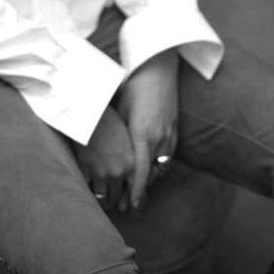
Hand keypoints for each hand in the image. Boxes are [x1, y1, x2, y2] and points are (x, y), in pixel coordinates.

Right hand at [73, 106, 134, 210]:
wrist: (92, 113)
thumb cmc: (111, 122)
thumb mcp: (128, 139)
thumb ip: (132, 158)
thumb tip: (132, 172)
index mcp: (132, 164)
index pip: (134, 190)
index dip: (132, 200)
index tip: (129, 205)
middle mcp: (119, 172)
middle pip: (118, 197)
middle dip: (115, 201)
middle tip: (113, 202)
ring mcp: (101, 173)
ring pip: (102, 197)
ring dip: (102, 199)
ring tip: (100, 199)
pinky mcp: (86, 170)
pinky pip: (88, 188)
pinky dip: (88, 190)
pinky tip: (88, 188)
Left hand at [117, 49, 178, 209]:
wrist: (158, 68)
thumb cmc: (134, 86)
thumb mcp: (120, 110)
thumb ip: (116, 134)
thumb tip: (98, 149)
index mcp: (142, 134)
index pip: (140, 172)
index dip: (137, 191)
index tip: (133, 205)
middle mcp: (158, 137)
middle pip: (152, 174)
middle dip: (142, 190)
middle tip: (131, 204)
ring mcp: (169, 133)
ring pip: (162, 166)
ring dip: (152, 179)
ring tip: (140, 189)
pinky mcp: (175, 127)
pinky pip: (170, 154)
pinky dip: (161, 165)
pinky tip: (153, 168)